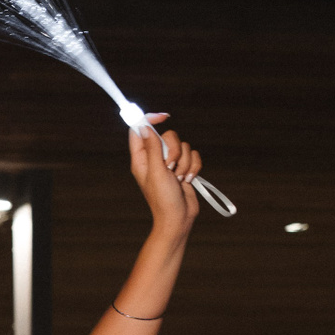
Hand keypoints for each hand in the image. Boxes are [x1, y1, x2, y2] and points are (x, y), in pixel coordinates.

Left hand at [126, 114, 200, 237]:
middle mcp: (155, 158)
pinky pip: (193, 155)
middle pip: (168, 136)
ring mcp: (170, 163)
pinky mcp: (183, 167)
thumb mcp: (156, 171)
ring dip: (184, 162)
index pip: (140, 131)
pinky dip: (193, 167)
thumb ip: (151, 148)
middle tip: (170, 166)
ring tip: (178, 178)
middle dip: (174, 150)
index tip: (164, 117)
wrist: (179, 217)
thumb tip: (143, 127)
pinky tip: (187, 180)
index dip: (150, 120)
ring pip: (183, 145)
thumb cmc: (163, 199)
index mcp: (141, 159)